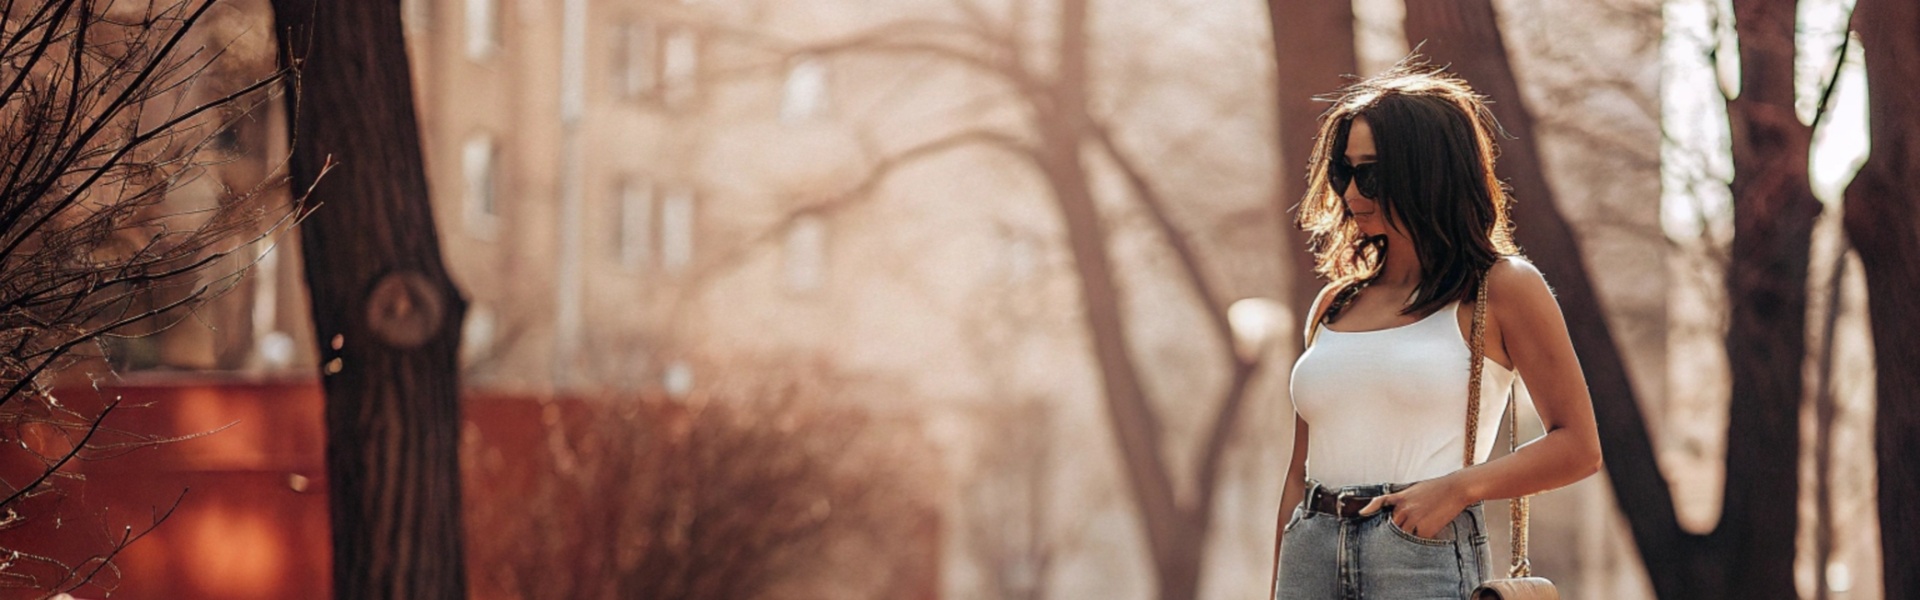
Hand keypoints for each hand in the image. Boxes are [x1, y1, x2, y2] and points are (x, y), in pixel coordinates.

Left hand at [1356, 476, 1473, 539]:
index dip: (1370, 509)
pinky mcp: (1424, 529)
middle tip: (1384, 539)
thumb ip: (1401, 499)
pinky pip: (1416, 540)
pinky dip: (1417, 541)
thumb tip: (1394, 508)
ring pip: (1401, 534)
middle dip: (1390, 530)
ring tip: (1402, 544)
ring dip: (1402, 538)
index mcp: (1400, 498)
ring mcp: (1413, 520)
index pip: (1380, 504)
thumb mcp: (1414, 489)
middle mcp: (1404, 509)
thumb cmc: (1436, 488)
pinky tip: (1420, 539)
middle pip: (1390, 524)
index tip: (1361, 514)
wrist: (1455, 489)